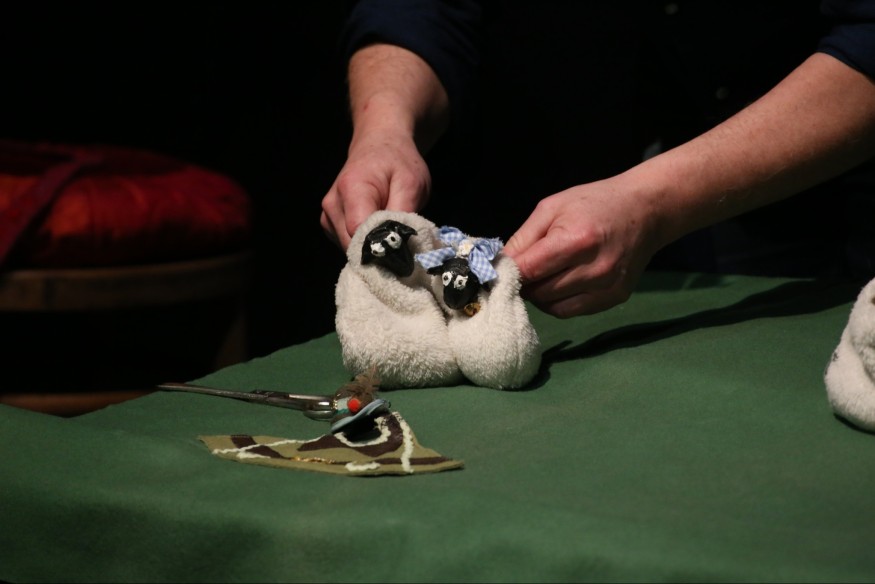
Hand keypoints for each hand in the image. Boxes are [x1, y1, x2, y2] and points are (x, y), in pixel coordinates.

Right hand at [320, 128, 431, 249]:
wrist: (379, 144)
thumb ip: (404, 215)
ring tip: (389, 225)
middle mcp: (333, 205)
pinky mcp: (330, 224)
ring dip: (373, 246)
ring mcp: (328, 216)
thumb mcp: (412, 182)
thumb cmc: (397, 161)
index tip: (403, 248)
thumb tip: (399, 247)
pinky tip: (377, 226)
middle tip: (402, 238)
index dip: (382, 246)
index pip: (360, 234)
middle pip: (354, 246)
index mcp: (352, 190)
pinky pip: (349, 245)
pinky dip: (366, 243)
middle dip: (379, 249)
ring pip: (352, 249)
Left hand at [504, 176, 662, 317]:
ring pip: (552, 307)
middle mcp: (594, 269)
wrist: (645, 210)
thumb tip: (499, 265)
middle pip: (539, 292)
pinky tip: (560, 283)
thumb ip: (523, 238)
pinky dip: (557, 302)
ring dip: (540, 295)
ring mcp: (607, 288)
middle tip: (525, 269)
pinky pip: (571, 311)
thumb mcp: (552, 208)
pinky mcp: (614, 298)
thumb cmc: (594, 203)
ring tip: (543, 275)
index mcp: (576, 241)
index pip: (529, 270)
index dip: (509, 272)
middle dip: (525, 283)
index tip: (500, 269)